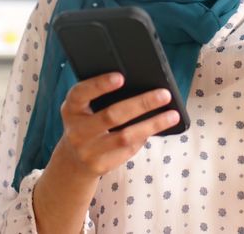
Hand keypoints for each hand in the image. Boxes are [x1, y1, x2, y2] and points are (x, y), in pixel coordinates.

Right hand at [49, 72, 178, 181]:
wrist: (73, 162)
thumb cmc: (86, 124)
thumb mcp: (83, 109)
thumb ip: (100, 98)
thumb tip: (142, 86)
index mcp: (71, 109)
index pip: (81, 93)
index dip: (99, 85)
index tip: (121, 77)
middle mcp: (76, 130)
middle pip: (111, 116)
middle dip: (141, 104)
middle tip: (164, 95)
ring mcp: (87, 151)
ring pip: (125, 137)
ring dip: (152, 125)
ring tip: (172, 115)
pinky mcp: (100, 166)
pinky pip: (128, 150)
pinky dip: (144, 136)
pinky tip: (156, 128)